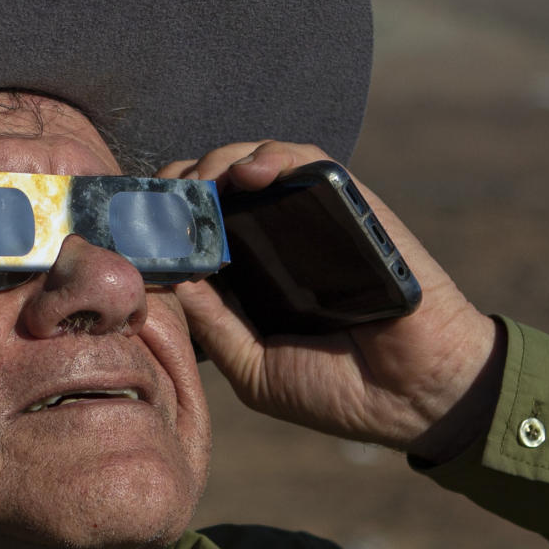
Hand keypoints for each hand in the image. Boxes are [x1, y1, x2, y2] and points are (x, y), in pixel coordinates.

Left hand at [165, 142, 503, 457]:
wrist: (414, 393)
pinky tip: (247, 173)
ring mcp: (310, 219)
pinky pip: (307, 161)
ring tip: (199, 187)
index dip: (160, 220)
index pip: (193, 231)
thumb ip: (212, 323)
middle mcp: (274, 241)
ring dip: (216, 163)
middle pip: (213, 188)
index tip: (134, 226)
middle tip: (160, 204)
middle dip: (179, 186)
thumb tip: (167, 274)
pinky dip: (272, 155)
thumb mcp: (252, 367)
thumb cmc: (337, 388)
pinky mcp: (349, 204)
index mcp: (247, 279)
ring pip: (252, 162)